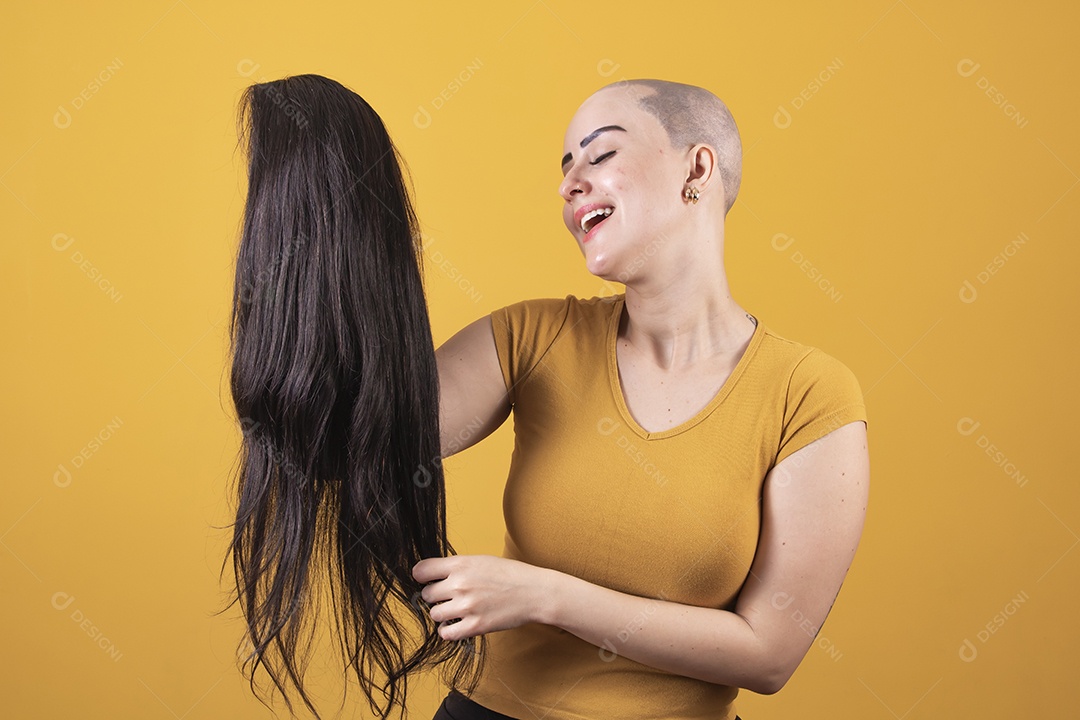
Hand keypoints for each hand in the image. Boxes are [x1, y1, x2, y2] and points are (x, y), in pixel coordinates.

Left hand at [411, 554, 551, 640]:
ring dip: (443, 613)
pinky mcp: (474, 626)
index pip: (421, 571)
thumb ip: (456, 567)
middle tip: (450, 596)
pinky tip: (458, 624)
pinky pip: (445, 633)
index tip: (428, 580)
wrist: (534, 592)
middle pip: (427, 594)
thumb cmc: (510, 575)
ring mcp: (466, 606)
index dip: (422, 577)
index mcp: (460, 565)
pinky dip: (449, 630)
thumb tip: (432, 575)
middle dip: (436, 596)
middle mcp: (460, 584)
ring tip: (457, 610)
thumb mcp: (481, 561)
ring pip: (434, 614)